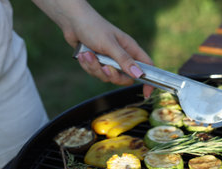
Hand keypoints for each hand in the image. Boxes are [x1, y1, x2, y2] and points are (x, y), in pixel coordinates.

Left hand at [32, 0, 153, 97]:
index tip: (146, 93)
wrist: (72, 21)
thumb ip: (124, 60)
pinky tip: (83, 55)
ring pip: (107, 77)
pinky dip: (88, 66)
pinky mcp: (97, 63)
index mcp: (130, 49)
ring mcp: (109, 60)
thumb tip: (139, 75)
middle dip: (112, 75)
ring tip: (87, 54)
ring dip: (95, 68)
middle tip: (104, 67)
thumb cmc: (93, 27)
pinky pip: (95, 73)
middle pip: (125, 78)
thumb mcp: (110, 44)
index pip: (146, 67)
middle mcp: (121, 56)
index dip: (148, 80)